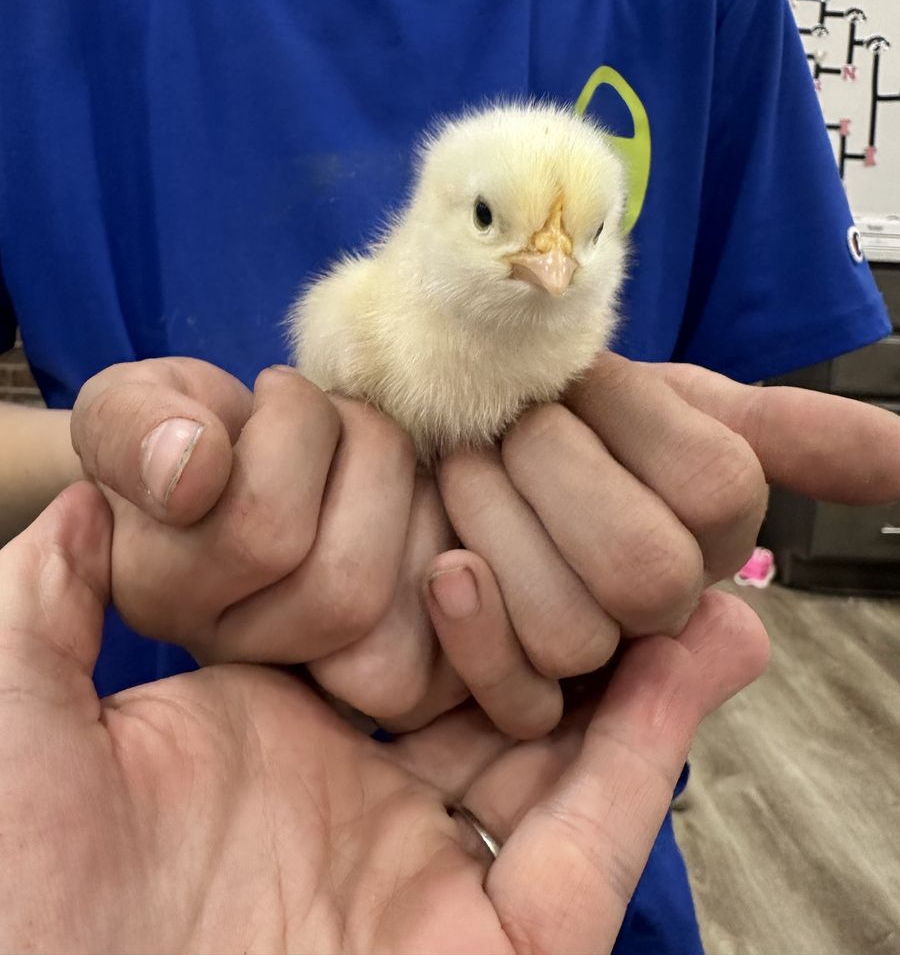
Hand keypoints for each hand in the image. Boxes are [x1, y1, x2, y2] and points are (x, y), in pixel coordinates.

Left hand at [0, 484, 768, 954]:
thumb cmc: (17, 902)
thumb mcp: (24, 724)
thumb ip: (47, 605)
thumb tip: (85, 500)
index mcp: (276, 744)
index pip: (391, 631)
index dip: (451, 559)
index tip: (501, 480)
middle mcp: (366, 805)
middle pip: (496, 690)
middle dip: (566, 611)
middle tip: (627, 517)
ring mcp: (436, 880)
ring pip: (565, 757)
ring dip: (638, 667)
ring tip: (697, 572)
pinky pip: (595, 837)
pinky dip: (655, 745)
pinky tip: (706, 649)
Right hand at [71, 358, 426, 689]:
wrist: (247, 462)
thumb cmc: (188, 428)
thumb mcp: (133, 403)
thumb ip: (135, 427)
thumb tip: (191, 466)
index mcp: (160, 592)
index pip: (261, 530)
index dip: (293, 432)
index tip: (275, 387)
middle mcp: (231, 654)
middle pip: (343, 587)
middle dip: (366, 455)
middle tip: (341, 409)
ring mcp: (314, 674)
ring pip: (400, 610)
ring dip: (413, 494)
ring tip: (382, 448)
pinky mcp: (391, 676)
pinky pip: (448, 642)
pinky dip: (456, 542)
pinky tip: (425, 493)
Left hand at [435, 353, 899, 728]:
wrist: (440, 441)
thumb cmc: (554, 415)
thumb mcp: (668, 403)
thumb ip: (789, 432)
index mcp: (706, 529)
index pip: (716, 488)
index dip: (631, 419)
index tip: (574, 376)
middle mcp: (664, 609)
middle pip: (646, 567)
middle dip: (556, 468)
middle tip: (510, 426)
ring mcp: (594, 665)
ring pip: (576, 631)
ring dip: (498, 518)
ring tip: (466, 469)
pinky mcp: (518, 709)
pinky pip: (518, 696)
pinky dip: (472, 617)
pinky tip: (450, 563)